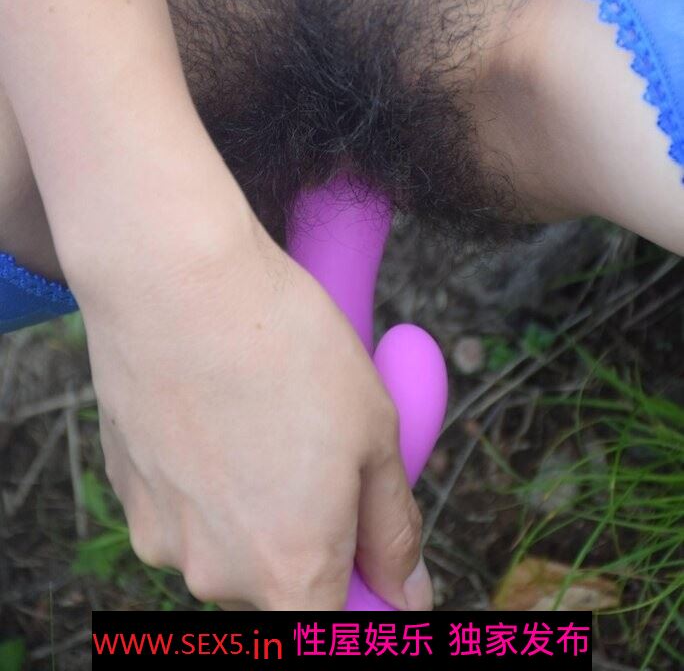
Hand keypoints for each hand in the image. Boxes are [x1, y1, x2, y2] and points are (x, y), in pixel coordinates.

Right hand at [66, 172, 432, 610]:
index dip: (362, 591)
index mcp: (292, 569)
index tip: (368, 545)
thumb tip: (408, 592)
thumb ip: (393, 526)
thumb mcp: (374, 430)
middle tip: (317, 444)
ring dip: (251, 497)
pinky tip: (215, 405)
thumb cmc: (287, 347)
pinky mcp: (125, 491)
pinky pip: (181, 504)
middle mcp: (218, 574)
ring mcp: (162, 535)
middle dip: (307, 530)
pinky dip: (204, 472)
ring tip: (261, 410)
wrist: (176, 282)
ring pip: (226, 540)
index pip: (335, 630)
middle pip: (279, 582)